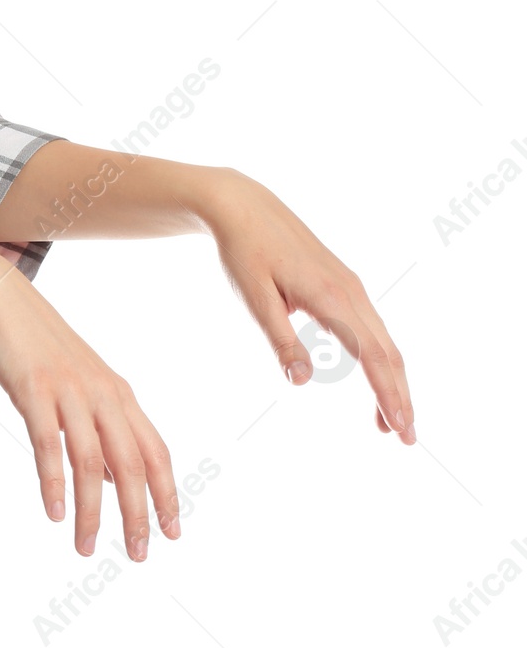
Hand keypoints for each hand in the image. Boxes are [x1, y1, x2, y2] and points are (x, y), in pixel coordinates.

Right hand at [0, 251, 179, 561]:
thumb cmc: (35, 345)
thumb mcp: (77, 384)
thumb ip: (99, 425)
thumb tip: (116, 477)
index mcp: (117, 394)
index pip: (155, 451)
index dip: (166, 494)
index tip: (173, 533)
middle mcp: (101, 393)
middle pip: (132, 463)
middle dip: (139, 514)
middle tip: (140, 555)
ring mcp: (68, 390)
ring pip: (91, 461)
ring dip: (93, 510)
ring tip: (87, 547)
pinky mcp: (33, 389)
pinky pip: (48, 443)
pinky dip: (53, 481)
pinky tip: (54, 511)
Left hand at [197, 170, 414, 443]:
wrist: (243, 207)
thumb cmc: (244, 252)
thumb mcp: (254, 298)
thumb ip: (280, 339)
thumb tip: (302, 381)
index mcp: (331, 298)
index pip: (373, 357)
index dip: (389, 395)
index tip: (400, 429)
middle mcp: (351, 292)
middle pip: (388, 354)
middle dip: (399, 398)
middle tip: (404, 439)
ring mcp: (351, 287)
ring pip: (383, 342)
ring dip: (391, 382)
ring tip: (388, 421)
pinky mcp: (343, 285)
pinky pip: (371, 328)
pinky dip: (378, 359)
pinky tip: (374, 379)